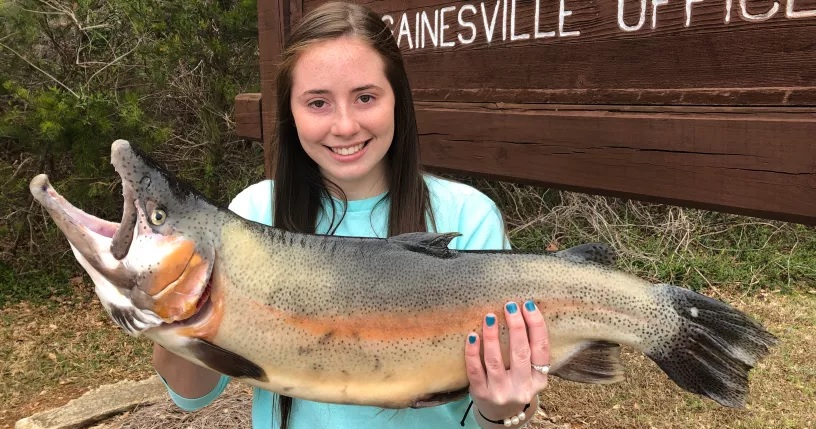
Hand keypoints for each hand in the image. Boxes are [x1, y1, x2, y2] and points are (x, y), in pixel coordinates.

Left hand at [465, 300, 549, 426]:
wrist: (501, 416)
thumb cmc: (516, 384)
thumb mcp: (529, 373)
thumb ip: (529, 351)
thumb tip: (522, 312)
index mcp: (539, 379)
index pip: (541, 349)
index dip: (536, 326)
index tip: (528, 305)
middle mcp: (522, 387)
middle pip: (520, 353)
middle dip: (516, 327)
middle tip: (510, 306)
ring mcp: (500, 392)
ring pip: (495, 361)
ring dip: (492, 336)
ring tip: (490, 317)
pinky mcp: (481, 394)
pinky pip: (475, 370)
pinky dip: (472, 352)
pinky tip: (472, 336)